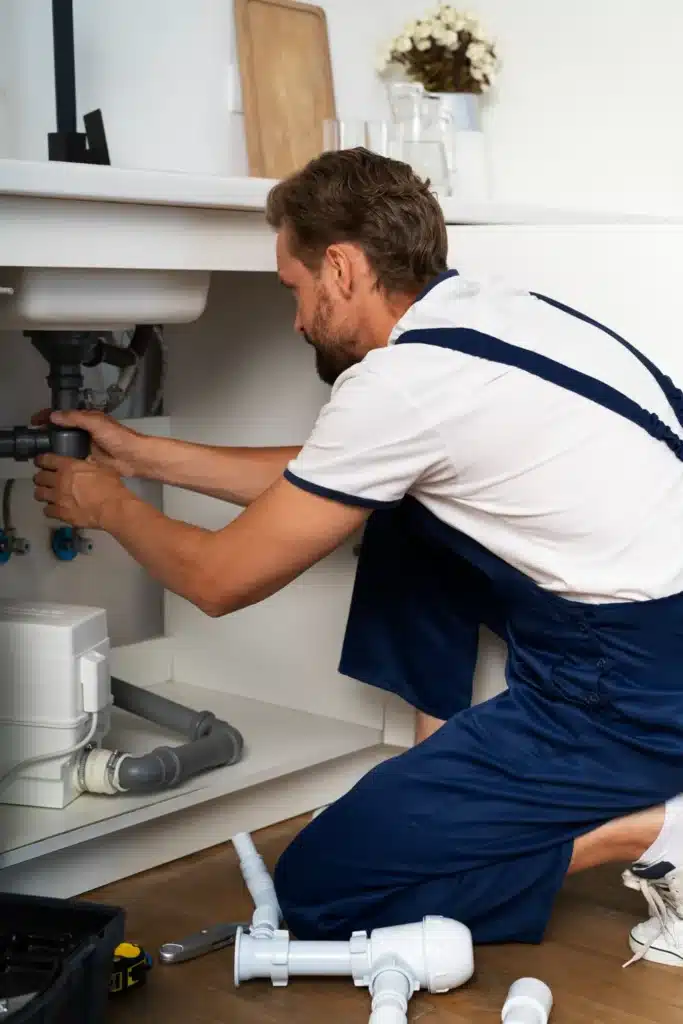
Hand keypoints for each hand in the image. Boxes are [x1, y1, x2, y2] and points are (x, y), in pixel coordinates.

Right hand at [30, 409, 144, 477]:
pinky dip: (60, 458)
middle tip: (33, 437)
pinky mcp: (87, 459)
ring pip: (64, 443)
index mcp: (87, 419)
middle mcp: (84, 431)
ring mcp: (85, 445)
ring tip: (38, 451)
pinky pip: (70, 457)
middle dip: (47, 431)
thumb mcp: (96, 423)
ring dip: (52, 446)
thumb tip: (54, 416)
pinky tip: (51, 463)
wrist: (133, 458)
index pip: (63, 414)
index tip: (34, 421)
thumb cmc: (119, 438)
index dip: (48, 416)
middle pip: (61, 429)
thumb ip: (76, 418)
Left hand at [33, 454, 129, 529]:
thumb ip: (91, 465)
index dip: (41, 460)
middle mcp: (59, 481)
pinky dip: (49, 510)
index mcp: (68, 467)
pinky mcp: (60, 513)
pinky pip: (47, 511)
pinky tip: (54, 510)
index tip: (40, 462)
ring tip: (47, 495)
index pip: (46, 460)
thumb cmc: (111, 486)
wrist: (112, 508)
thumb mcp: (103, 468)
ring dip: (42, 493)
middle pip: (39, 477)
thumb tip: (88, 462)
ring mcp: (57, 498)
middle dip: (40, 478)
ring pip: (39, 494)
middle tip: (44, 480)